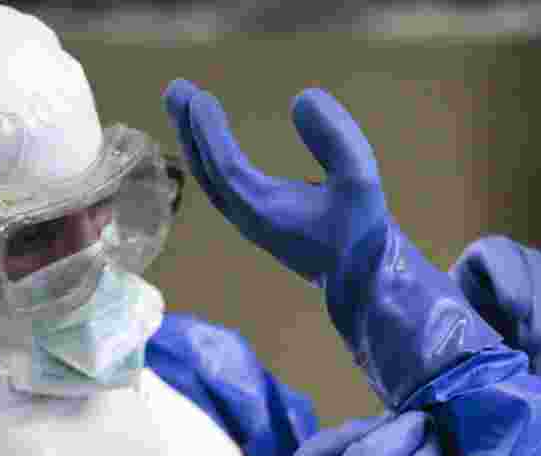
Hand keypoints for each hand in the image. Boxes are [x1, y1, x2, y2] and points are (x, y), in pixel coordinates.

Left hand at [163, 79, 389, 286]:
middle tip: (175, 89)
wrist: (365, 281)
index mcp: (267, 213)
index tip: (199, 97)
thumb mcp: (360, 182)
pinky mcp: (260, 221)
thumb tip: (302, 98)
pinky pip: (223, 185)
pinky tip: (210, 139)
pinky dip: (212, 158)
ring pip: (212, 180)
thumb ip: (336, 140)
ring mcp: (251, 222)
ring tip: (185, 104)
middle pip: (207, 172)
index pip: (226, 169)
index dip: (210, 133)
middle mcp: (249, 219)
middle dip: (189, 129)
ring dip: (196, 141)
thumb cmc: (363, 236)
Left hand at [451, 236, 540, 369]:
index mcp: (482, 256)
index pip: (498, 253)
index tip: (517, 311)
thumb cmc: (462, 328)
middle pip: (538, 270)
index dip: (511, 279)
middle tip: (537, 345)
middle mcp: (519, 255)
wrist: (479, 330)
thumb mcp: (458, 326)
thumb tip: (485, 362)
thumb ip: (466, 334)